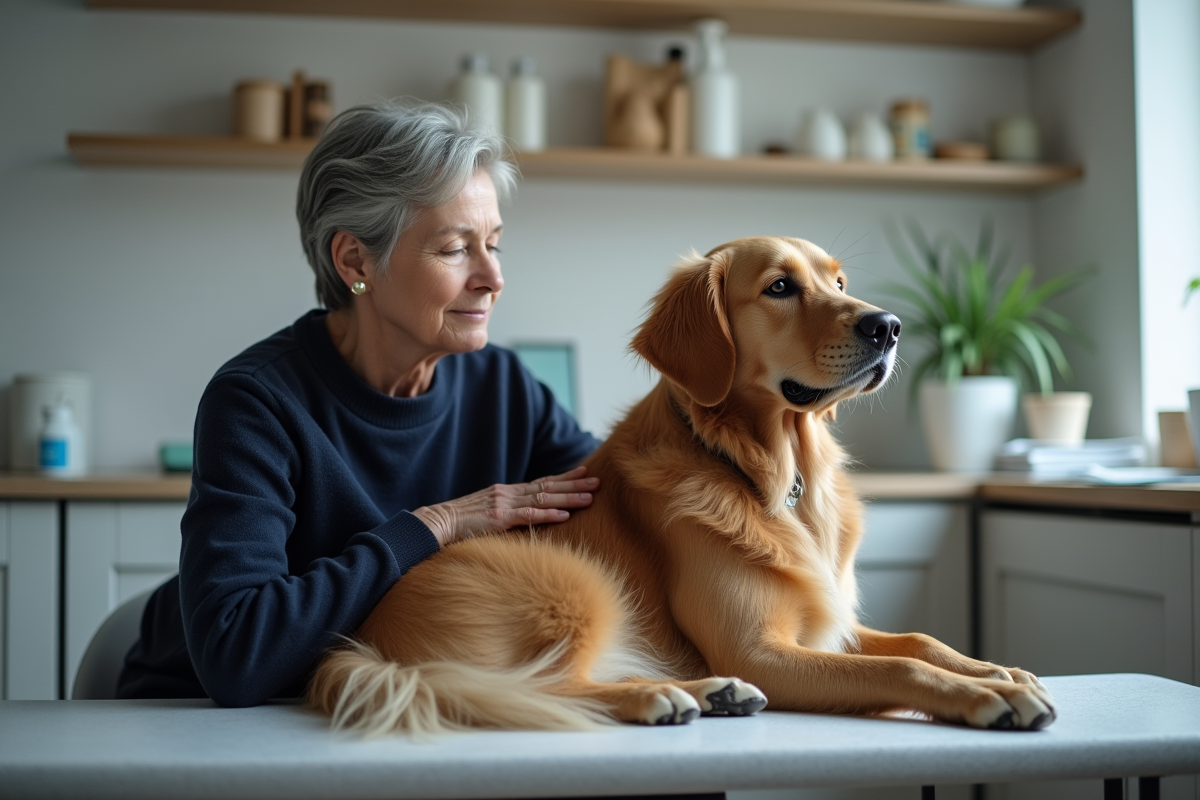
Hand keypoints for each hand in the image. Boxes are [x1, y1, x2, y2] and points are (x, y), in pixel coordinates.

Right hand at [412, 466, 598, 547]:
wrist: (436, 522)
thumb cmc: (459, 523)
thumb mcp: (486, 514)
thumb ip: (505, 513)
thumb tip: (523, 518)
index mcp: (506, 492)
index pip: (540, 482)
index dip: (563, 478)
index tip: (583, 473)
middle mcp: (508, 493)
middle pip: (547, 486)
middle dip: (574, 484)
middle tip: (597, 481)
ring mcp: (504, 504)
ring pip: (543, 498)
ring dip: (569, 498)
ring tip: (590, 497)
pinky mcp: (498, 518)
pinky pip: (528, 515)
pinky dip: (548, 514)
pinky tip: (564, 514)